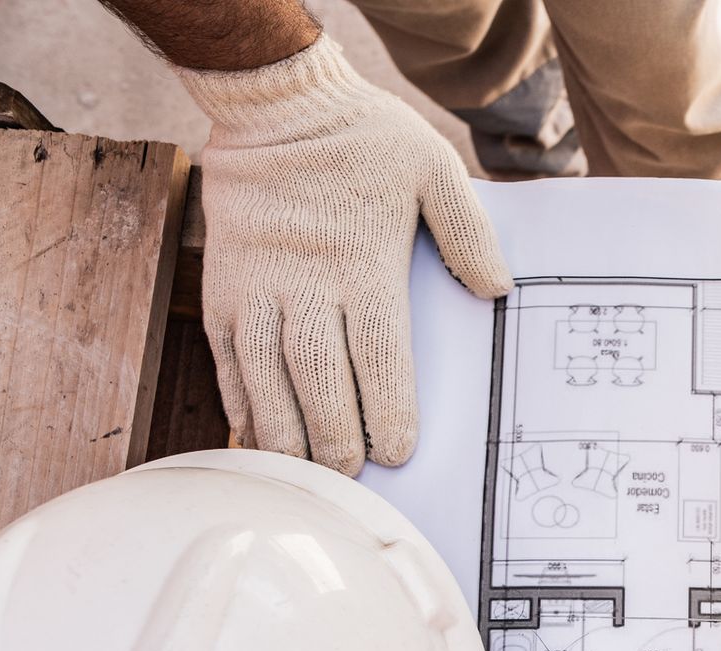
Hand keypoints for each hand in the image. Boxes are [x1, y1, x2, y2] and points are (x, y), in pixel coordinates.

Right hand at [178, 35, 512, 474]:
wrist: (275, 103)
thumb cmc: (364, 139)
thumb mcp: (433, 168)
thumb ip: (467, 231)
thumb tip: (497, 288)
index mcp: (362, 264)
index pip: (377, 355)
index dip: (386, 409)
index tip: (397, 450)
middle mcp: (305, 283)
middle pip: (319, 378)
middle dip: (334, 435)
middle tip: (351, 476)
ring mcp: (258, 287)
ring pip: (266, 376)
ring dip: (284, 431)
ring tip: (303, 472)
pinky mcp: (223, 286)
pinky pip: (227, 355)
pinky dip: (240, 399)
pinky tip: (253, 433)